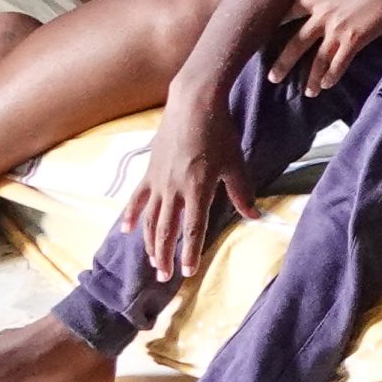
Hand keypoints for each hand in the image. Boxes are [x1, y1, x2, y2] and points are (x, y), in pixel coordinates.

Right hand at [123, 99, 255, 282]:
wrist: (193, 104)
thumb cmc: (219, 133)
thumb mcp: (235, 164)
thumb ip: (241, 192)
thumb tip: (254, 216)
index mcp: (197, 189)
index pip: (193, 229)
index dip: (190, 252)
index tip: (188, 272)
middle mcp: (173, 189)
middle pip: (166, 230)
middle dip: (164, 255)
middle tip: (164, 277)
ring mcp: (157, 181)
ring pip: (149, 219)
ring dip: (149, 242)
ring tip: (151, 261)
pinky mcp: (148, 172)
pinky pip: (137, 198)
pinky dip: (131, 215)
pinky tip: (126, 230)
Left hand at [272, 0, 381, 92]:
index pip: (292, 9)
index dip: (278, 20)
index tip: (265, 30)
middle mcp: (324, 15)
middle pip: (297, 42)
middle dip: (284, 62)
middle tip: (273, 77)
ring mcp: (338, 30)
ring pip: (318, 59)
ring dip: (311, 77)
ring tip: (307, 93)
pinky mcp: (354, 41)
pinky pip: (339, 64)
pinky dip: (332, 76)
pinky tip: (327, 86)